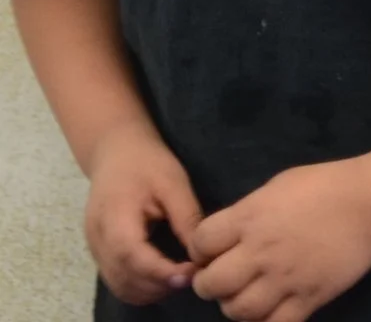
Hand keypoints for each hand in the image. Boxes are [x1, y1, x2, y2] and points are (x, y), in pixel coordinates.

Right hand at [84, 122, 201, 304]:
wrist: (115, 152)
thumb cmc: (147, 162)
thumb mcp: (173, 183)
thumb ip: (186, 217)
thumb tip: (202, 251)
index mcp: (115, 218)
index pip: (133, 257)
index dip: (162, 272)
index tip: (192, 274)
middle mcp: (98, 240)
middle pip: (125, 278)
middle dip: (160, 285)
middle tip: (194, 277)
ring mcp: (95, 249)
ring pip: (119, 285)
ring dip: (150, 290)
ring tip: (181, 277)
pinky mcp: (99, 252)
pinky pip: (117, 280)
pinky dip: (140, 286)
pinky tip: (164, 276)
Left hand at [189, 158, 370, 321]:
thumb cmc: (325, 186)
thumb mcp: (277, 187)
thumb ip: (247, 213)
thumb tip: (226, 238)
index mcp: (249, 218)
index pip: (199, 244)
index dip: (201, 249)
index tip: (214, 249)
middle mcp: (260, 252)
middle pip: (210, 285)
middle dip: (211, 283)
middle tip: (228, 277)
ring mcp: (284, 278)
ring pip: (237, 311)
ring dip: (236, 306)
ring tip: (249, 295)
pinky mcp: (308, 298)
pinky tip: (271, 310)